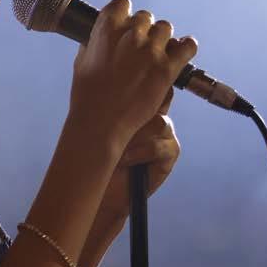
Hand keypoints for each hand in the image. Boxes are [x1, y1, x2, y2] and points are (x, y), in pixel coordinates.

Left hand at [96, 85, 180, 220]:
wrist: (101, 187)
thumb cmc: (97, 154)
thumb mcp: (99, 124)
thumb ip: (112, 103)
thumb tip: (109, 78)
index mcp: (140, 104)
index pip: (149, 84)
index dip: (141, 84)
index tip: (127, 91)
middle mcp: (155, 115)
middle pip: (161, 98)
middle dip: (140, 109)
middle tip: (120, 124)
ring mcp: (165, 134)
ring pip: (158, 123)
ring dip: (134, 136)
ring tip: (117, 148)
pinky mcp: (170, 152)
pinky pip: (159, 145)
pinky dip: (139, 153)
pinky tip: (125, 160)